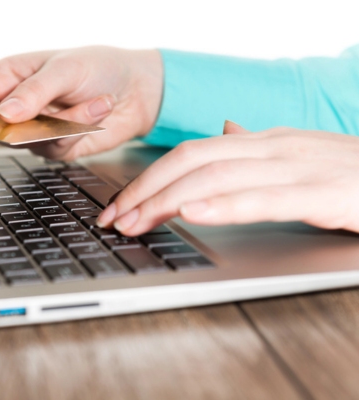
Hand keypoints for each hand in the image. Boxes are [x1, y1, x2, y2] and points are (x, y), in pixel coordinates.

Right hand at [0, 46, 162, 160]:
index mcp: (10, 76)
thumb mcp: (67, 69)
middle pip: (2, 129)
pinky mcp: (55, 145)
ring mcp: (35, 127)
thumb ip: (35, 92)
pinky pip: (56, 149)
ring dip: (68, 124)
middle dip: (35, 122)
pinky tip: (98, 112)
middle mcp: (18, 104)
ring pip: (32, 141)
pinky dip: (79, 132)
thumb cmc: (99, 67)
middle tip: (64, 107)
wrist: (136, 89)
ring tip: (96, 102)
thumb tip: (5, 115)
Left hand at [97, 121, 358, 234]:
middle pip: (192, 162)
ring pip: (218, 176)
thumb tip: (225, 130)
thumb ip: (258, 149)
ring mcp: (299, 166)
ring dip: (169, 200)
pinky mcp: (325, 192)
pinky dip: (225, 205)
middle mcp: (274, 147)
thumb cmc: (353, 173)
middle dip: (146, 190)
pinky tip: (194, 214)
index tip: (120, 204)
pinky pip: (265, 197)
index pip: (191, 154)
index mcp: (265, 141)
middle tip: (115, 218)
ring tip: (136, 221)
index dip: (149, 177)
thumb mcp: (299, 156)